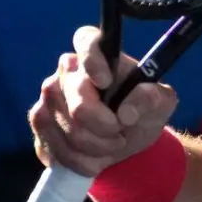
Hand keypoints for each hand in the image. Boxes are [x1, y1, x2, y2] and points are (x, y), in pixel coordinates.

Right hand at [29, 26, 177, 175]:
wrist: (126, 140)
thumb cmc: (142, 111)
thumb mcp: (161, 104)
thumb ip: (152, 99)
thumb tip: (127, 112)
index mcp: (99, 55)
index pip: (86, 41)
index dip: (92, 60)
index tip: (106, 82)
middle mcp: (67, 70)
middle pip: (78, 102)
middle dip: (104, 127)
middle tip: (120, 133)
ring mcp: (49, 96)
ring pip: (65, 128)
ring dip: (95, 147)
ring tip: (112, 145)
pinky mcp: (40, 122)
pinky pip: (53, 146)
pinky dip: (79, 160)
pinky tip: (94, 160)